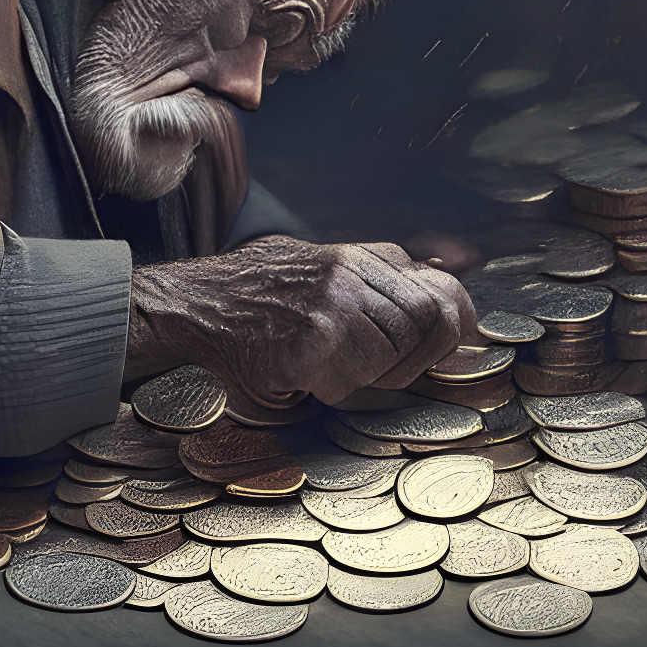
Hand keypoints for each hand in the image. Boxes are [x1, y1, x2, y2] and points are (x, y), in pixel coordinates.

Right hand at [125, 234, 479, 407]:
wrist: (189, 306)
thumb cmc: (253, 298)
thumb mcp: (318, 268)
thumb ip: (381, 276)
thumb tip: (457, 289)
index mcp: (356, 257)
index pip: (440, 290)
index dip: (456, 325)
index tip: (454, 346)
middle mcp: (350, 272)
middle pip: (427, 324)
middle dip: (413, 360)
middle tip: (374, 373)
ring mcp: (332, 304)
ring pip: (394, 357)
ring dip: (367, 378)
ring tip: (328, 371)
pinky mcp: (312, 340)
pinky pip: (352, 381)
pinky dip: (331, 390)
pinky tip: (301, 377)